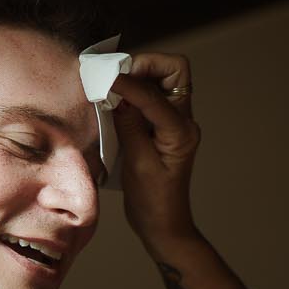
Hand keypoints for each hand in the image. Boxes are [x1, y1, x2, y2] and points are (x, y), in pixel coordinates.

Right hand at [107, 50, 200, 244]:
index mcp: (180, 132)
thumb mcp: (137, 164)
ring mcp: (175, 122)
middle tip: (117, 76)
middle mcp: (183, 121)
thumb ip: (129, 125)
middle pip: (174, 70)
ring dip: (139, 75)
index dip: (129, 83)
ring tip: (113, 85)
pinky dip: (135, 91)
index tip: (105, 79)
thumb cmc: (152, 201)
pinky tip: (116, 100)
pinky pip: (153, 96)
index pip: (154, 94)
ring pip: (165, 79)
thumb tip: (117, 96)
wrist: (163, 224)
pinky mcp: (163, 127)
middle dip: (145, 65)